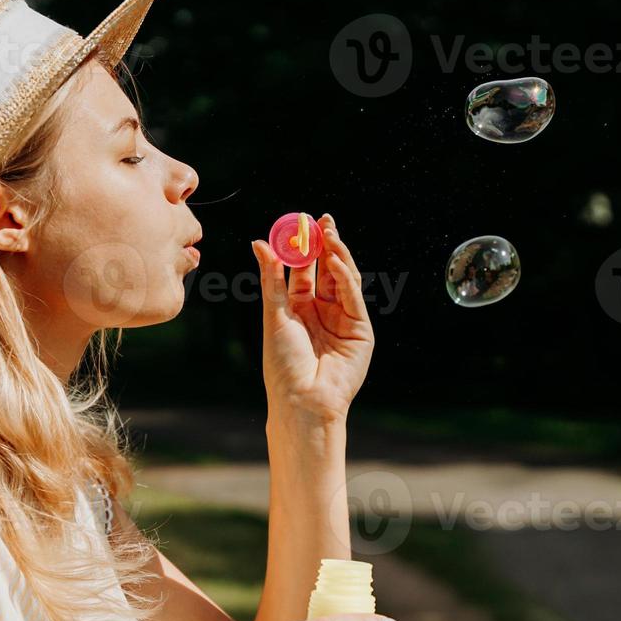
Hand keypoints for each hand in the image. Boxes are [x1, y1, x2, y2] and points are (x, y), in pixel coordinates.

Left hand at [252, 214, 374, 423]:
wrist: (302, 399)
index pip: (305, 271)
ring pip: (344, 280)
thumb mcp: (275, 315)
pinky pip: (353, 298)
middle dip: (326, 245)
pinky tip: (334, 261)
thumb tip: (259, 243)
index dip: (304, 247)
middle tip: (321, 220)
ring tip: (328, 233)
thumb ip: (272, 278)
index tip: (301, 222)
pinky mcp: (361, 331)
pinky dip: (345, 278)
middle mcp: (324, 312)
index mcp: (300, 310)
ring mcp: (344, 321)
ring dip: (337, 256)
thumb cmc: (283, 364)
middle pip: (327, 271)